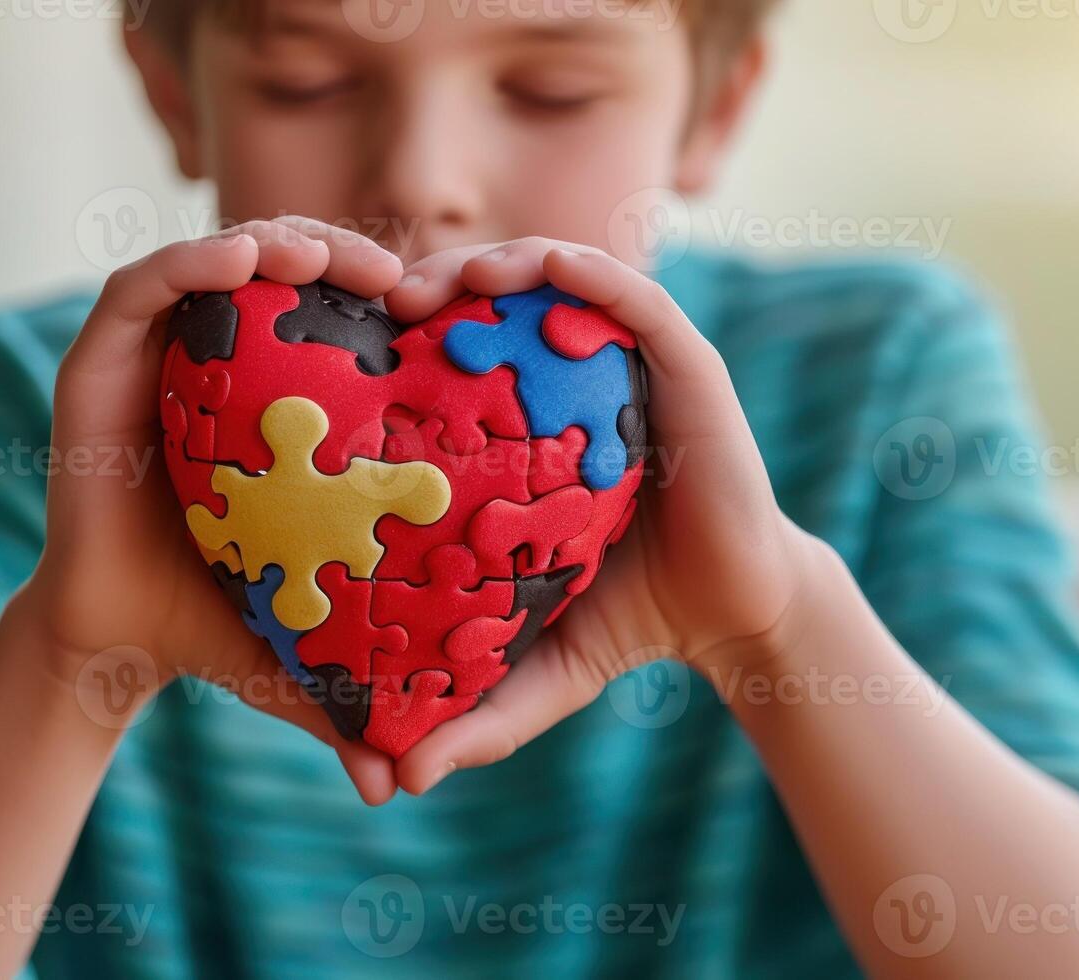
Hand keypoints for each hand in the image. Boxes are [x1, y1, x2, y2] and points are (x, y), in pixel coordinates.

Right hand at [17, 216, 403, 803]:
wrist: (119, 636)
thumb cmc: (225, 621)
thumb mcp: (308, 642)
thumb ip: (355, 694)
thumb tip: (397, 786)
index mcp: (298, 411)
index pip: (353, 329)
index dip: (400, 308)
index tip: (450, 316)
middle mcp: (236, 372)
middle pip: (298, 281)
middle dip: (349, 260)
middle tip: (402, 279)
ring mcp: (171, 362)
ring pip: (229, 268)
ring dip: (280, 245)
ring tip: (331, 261)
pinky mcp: (105, 364)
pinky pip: (145, 289)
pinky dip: (191, 263)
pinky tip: (240, 262)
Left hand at [384, 238, 827, 792]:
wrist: (734, 615)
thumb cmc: (633, 621)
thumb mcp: (541, 661)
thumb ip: (477, 710)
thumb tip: (399, 783)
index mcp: (539, 429)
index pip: (464, 359)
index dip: (404, 339)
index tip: (344, 349)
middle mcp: (585, 385)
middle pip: (504, 305)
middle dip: (442, 286)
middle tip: (380, 300)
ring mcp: (637, 369)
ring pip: (563, 285)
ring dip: (502, 264)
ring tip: (445, 281)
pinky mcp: (688, 366)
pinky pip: (634, 298)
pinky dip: (585, 273)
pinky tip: (538, 268)